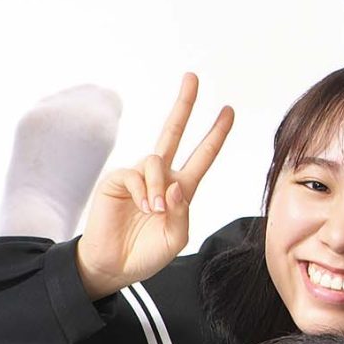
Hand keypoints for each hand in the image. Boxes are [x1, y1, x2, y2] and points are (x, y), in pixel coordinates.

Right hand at [75, 72, 234, 301]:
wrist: (114, 266)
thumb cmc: (147, 253)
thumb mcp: (177, 236)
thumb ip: (182, 210)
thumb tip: (175, 184)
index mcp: (181, 188)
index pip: (202, 155)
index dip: (216, 134)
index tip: (228, 111)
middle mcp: (160, 176)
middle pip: (173, 132)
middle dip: (184, 104)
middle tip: (193, 77)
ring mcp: (137, 176)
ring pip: (156, 160)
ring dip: (159, 187)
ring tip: (155, 211)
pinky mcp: (116, 180)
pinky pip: (135, 174)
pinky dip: (144, 192)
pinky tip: (142, 208)